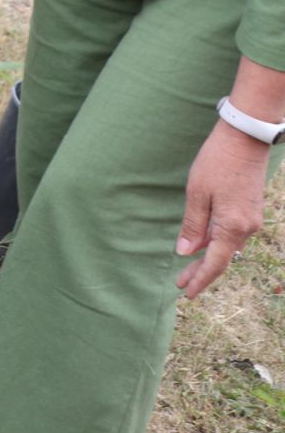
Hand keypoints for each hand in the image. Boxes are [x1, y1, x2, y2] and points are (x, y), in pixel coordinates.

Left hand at [175, 121, 268, 299]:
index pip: (216, 263)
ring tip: (187, 268)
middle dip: (201, 272)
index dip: (200, 279)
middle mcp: (247, 227)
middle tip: (181, 284)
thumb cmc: (217, 163)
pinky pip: (232, 232)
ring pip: (228, 245)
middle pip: (223, 257)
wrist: (245, 139)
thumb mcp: (197, 194)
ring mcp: (252, 218)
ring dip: (209, 257)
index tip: (186, 293)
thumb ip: (193, 225)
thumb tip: (186, 252)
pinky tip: (202, 244)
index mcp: (233, 226)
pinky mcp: (250, 209)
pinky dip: (217, 242)